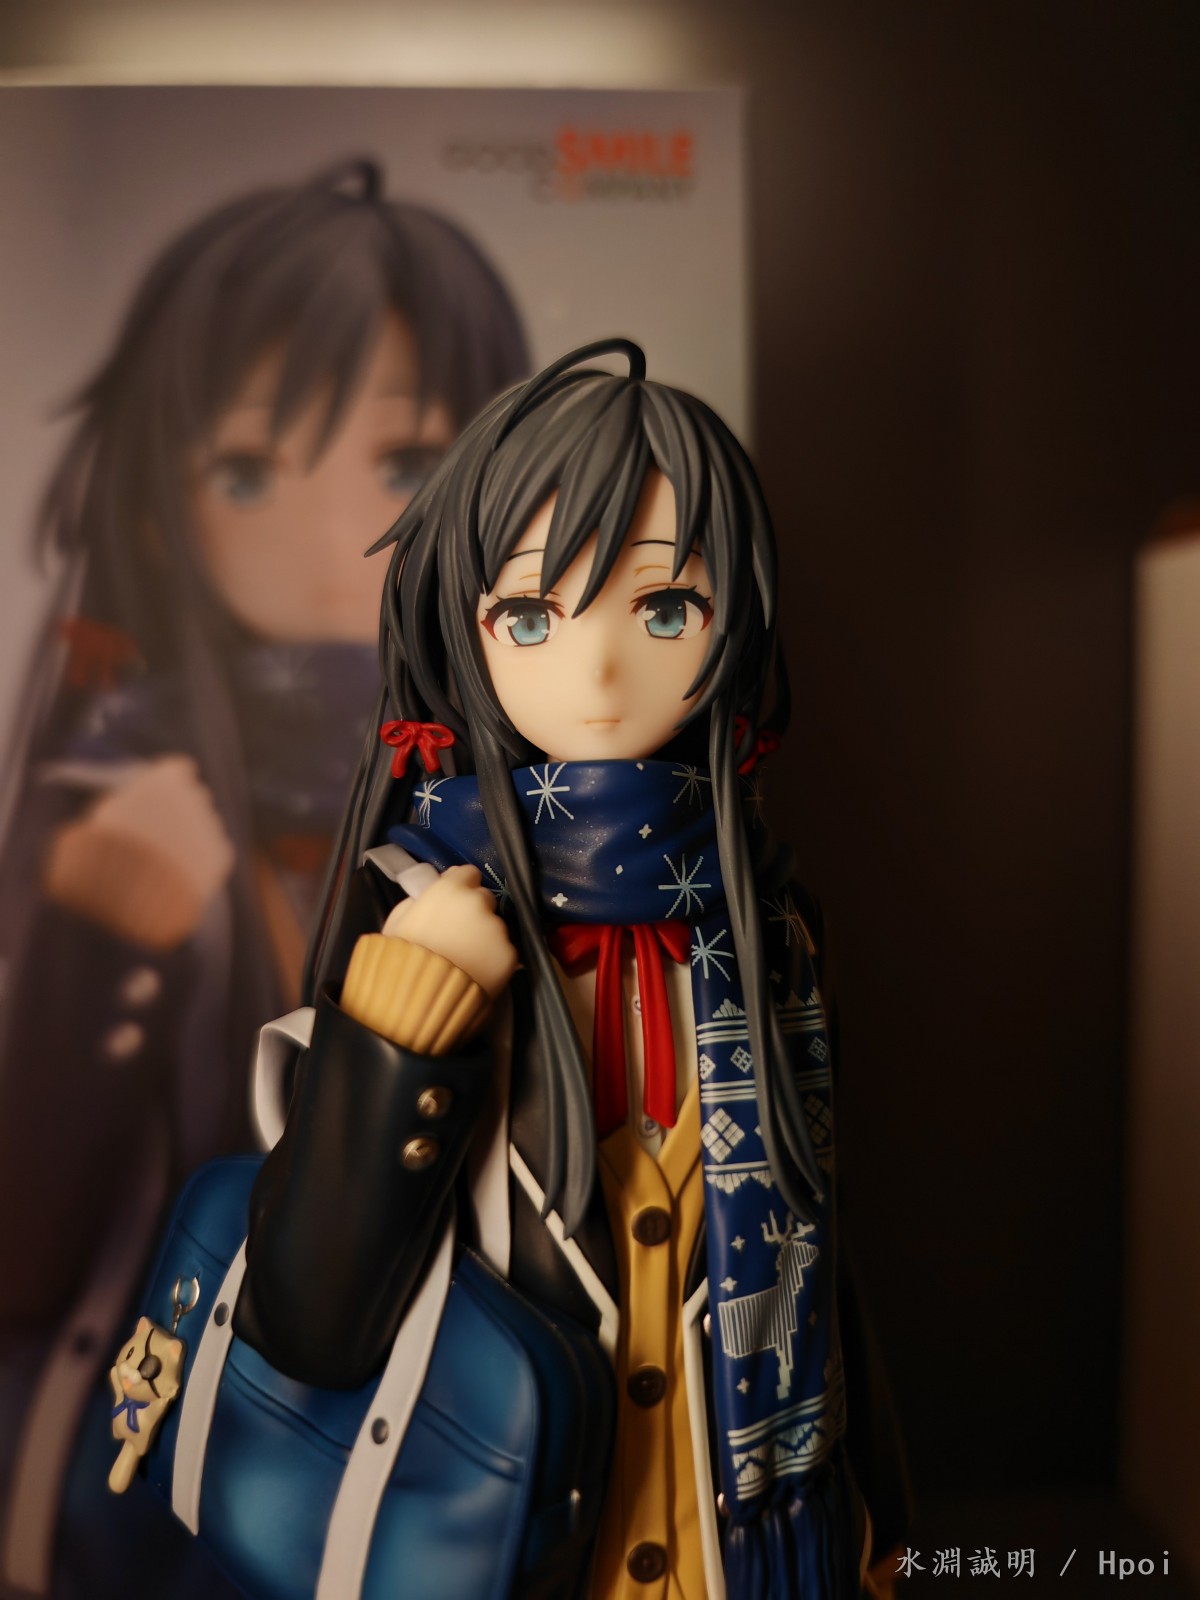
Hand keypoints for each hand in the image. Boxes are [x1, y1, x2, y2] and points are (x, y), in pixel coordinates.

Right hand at [43, 756, 234, 948]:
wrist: (127, 891)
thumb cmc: (106, 849)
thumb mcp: (108, 814)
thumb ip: (133, 800)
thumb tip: (142, 798)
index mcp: (165, 781)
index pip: (179, 770)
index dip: (169, 783)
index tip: (164, 794)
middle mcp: (194, 798)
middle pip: (195, 797)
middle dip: (182, 811)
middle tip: (162, 831)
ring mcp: (210, 826)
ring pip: (204, 826)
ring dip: (190, 839)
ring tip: (162, 863)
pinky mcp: (220, 855)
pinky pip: (212, 852)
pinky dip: (199, 863)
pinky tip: (176, 876)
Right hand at [382, 864, 517, 998]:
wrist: (420, 1000)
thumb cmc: (401, 957)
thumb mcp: (398, 920)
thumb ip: (420, 898)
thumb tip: (434, 890)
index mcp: (451, 889)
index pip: (468, 872)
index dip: (460, 886)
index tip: (453, 901)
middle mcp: (479, 903)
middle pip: (484, 899)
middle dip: (473, 910)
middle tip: (458, 932)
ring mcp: (497, 929)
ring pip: (494, 925)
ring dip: (484, 935)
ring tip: (465, 957)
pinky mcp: (509, 955)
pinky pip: (502, 950)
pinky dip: (493, 957)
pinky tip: (476, 971)